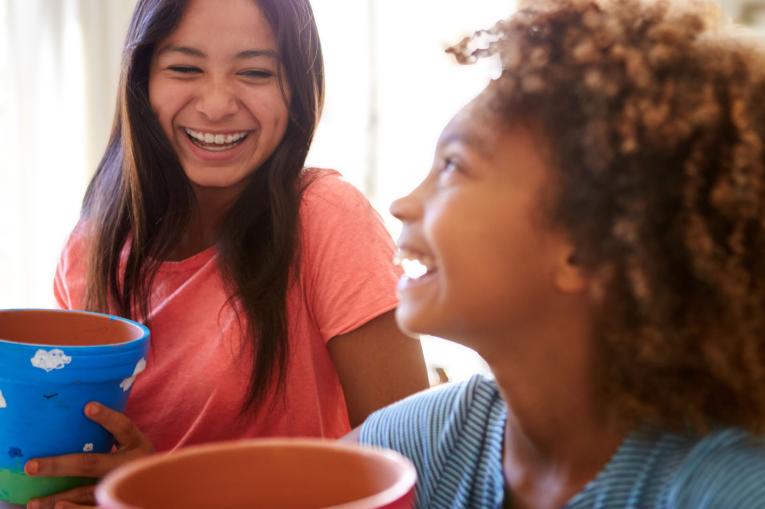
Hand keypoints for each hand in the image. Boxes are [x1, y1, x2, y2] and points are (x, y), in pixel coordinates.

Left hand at [24, 402, 154, 508]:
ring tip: (33, 502)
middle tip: (30, 466)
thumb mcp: (133, 443)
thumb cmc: (137, 457)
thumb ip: (113, 432)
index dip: (107, 418)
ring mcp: (124, 487)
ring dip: (58, 498)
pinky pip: (94, 508)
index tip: (88, 407)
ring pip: (87, 492)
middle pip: (92, 464)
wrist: (159, 484)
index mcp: (137, 444)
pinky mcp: (119, 502)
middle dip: (60, 465)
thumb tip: (81, 409)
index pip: (123, 427)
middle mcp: (131, 465)